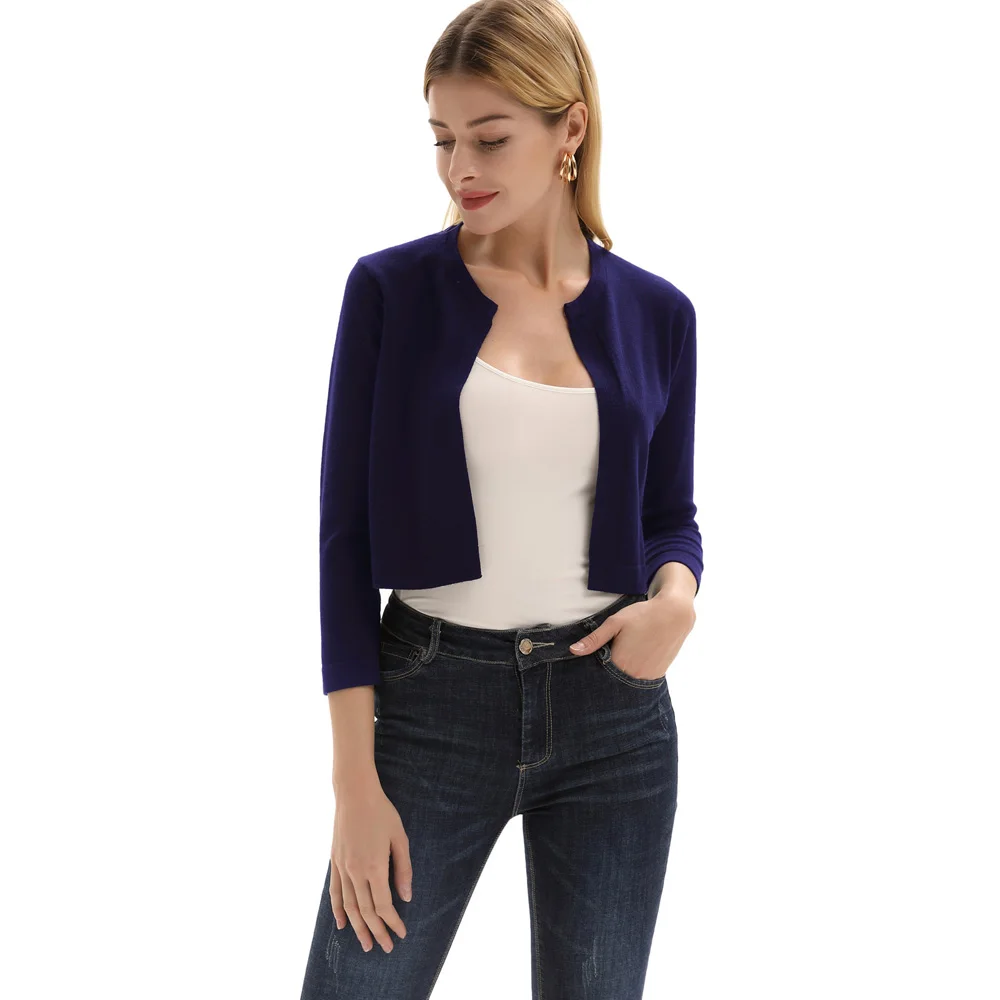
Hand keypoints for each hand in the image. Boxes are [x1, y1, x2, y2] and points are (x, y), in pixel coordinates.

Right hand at [330, 772, 411, 953]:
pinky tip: (343, 924)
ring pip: (349, 906)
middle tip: (386, 947)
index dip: (392, 922)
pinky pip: (335, 892)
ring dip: (358, 927)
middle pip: (366, 911)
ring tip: (366, 944)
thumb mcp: (400, 838)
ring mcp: (342, 867)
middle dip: (377, 931)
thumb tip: (406, 897)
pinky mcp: (334, 861)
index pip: (383, 905)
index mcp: (374, 867)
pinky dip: (338, 910)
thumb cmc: (382, 812)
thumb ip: (403, 869)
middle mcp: (355, 871)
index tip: (401, 933)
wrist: (354, 793)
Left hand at [569, 592, 694, 679]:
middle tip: (611, 658)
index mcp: (620, 662)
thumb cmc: (642, 615)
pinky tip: (635, 660)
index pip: (599, 675)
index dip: (593, 669)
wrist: (674, 614)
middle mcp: (634, 674)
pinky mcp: (658, 675)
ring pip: (628, 682)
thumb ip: (594, 640)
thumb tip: (573, 651)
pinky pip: (641, 680)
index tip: (593, 662)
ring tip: (624, 657)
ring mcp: (648, 677)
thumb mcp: (614, 623)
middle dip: (608, 674)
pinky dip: (635, 673)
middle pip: (614, 681)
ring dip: (622, 675)